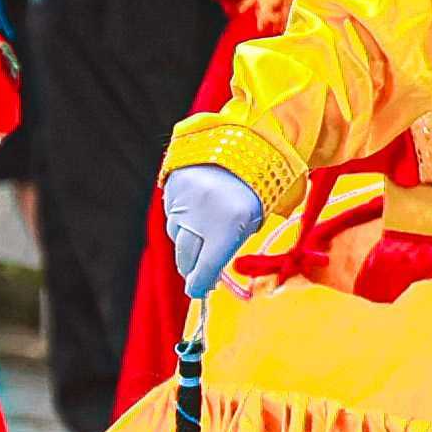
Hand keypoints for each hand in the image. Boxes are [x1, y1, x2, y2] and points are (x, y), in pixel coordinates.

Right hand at [160, 165, 266, 304]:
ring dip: (187, 241)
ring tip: (202, 235)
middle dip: (191, 267)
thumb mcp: (254, 219)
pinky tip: (196, 210)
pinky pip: (172, 212)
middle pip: (186, 256)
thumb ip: (231, 243)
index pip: (205, 268)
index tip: (197, 292)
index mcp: (226, 226)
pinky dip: (182, 217)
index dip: (200, 284)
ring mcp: (183, 201)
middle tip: (198, 273)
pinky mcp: (172, 187)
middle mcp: (200, 215)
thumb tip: (210, 269)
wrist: (245, 139)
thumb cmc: (258, 185)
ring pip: (177, 234)